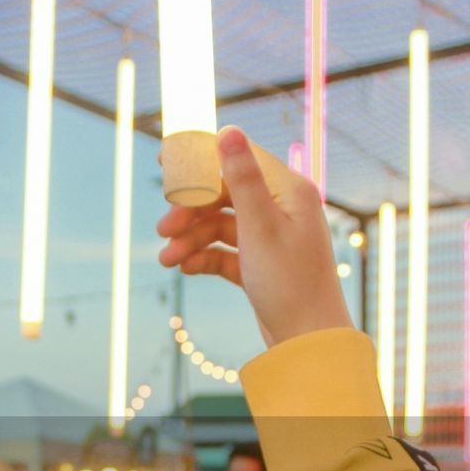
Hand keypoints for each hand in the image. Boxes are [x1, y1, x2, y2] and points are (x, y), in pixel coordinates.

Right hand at [157, 126, 352, 347]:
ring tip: (167, 260)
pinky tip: (186, 268)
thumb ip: (242, 179)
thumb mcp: (260, 227)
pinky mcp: (260, 264)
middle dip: (190, 212)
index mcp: (288, 191)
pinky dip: (204, 257)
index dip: (201, 157)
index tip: (163, 158)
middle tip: (163, 229)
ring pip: (220, 226)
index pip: (239, 160)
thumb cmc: (290, 282)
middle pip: (224, 196)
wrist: (306, 340)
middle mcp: (282, 209)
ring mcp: (271, 237)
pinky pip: (224, 251)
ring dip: (191, 239)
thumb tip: (228, 130)